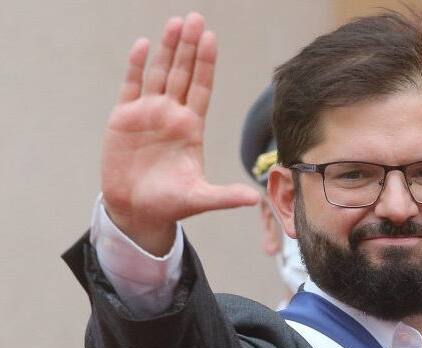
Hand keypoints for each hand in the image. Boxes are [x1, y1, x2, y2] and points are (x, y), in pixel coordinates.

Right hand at [101, 13, 258, 254]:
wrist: (136, 211)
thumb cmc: (170, 204)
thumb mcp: (200, 199)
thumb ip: (225, 197)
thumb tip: (255, 201)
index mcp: (191, 128)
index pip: (201, 88)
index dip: (206, 64)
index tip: (211, 39)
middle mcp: (171, 115)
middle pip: (182, 74)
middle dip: (189, 47)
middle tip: (196, 18)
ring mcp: (148, 114)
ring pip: (159, 74)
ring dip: (167, 49)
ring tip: (175, 22)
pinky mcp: (123, 118)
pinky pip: (131, 86)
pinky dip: (137, 66)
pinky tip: (144, 45)